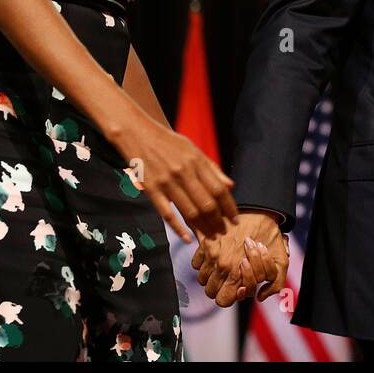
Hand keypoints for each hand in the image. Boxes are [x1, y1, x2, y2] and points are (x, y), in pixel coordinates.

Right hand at [108, 109, 238, 240]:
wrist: (138, 134)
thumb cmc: (169, 143)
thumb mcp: (194, 150)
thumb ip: (212, 168)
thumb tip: (230, 186)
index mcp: (197, 162)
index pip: (219, 190)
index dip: (229, 207)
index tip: (235, 220)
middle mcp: (184, 173)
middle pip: (206, 204)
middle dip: (218, 222)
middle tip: (223, 232)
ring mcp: (167, 182)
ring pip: (190, 212)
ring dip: (203, 227)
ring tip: (211, 236)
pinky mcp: (151, 190)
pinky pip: (167, 214)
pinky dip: (179, 229)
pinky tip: (189, 238)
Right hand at [192, 211, 288, 306]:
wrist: (259, 210)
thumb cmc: (270, 236)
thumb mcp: (281, 262)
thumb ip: (274, 285)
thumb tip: (260, 297)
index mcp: (237, 273)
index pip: (222, 301)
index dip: (230, 297)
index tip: (238, 288)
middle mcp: (221, 265)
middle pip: (210, 292)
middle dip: (221, 288)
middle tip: (231, 278)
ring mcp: (210, 254)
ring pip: (202, 279)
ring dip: (212, 276)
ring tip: (224, 267)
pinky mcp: (204, 242)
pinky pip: (196, 263)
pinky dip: (204, 263)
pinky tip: (216, 257)